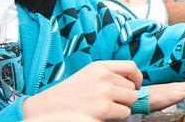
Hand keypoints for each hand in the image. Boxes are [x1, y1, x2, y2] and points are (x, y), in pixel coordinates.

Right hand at [22, 61, 142, 119]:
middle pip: (132, 87)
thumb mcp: (87, 76)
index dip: (137, 78)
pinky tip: (103, 115)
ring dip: (123, 107)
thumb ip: (108, 76)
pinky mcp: (105, 108)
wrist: (47, 109)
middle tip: (111, 102)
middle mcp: (103, 76)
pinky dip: (118, 116)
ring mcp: (104, 91)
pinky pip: (125, 113)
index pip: (131, 66)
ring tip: (106, 108)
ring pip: (131, 100)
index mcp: (99, 66)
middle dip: (125, 96)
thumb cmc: (67, 95)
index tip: (135, 86)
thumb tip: (133, 85)